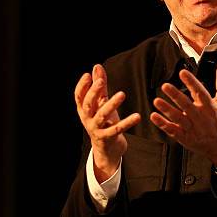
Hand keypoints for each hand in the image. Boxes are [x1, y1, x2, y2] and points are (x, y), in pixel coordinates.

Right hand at [74, 64, 140, 181]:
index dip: (82, 85)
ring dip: (111, 104)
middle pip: (88, 104)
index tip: (88, 74)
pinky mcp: (108, 138)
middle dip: (93, 92)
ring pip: (102, 116)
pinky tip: (137, 116)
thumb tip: (96, 66)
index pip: (79, 96)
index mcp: (84, 110)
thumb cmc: (104, 122)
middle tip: (100, 81)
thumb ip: (100, 87)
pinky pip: (117, 129)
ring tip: (122, 94)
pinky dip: (127, 122)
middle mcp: (87, 119)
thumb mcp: (101, 104)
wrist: (107, 150)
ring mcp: (96, 129)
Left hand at [150, 58, 216, 166]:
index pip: (200, 93)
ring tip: (157, 101)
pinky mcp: (186, 138)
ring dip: (167, 110)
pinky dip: (163, 124)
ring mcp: (193, 129)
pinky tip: (154, 116)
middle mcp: (201, 118)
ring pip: (178, 119)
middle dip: (176, 96)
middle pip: (187, 106)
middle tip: (165, 86)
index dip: (192, 83)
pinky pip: (173, 131)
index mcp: (211, 107)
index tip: (183, 73)